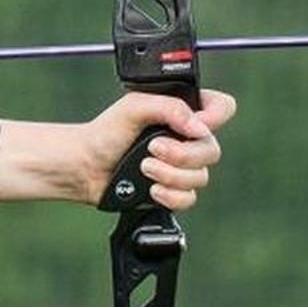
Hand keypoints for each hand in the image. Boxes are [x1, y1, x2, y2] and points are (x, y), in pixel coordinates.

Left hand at [82, 89, 235, 209]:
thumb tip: (198, 127)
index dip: (214, 118)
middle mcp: (186, 139)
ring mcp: (181, 167)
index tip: (189, 127)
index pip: (222, 108)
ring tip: (143, 167)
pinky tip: (151, 189)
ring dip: (170, 174)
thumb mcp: (134, 107)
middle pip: (213, 150)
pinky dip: (170, 195)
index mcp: (182, 113)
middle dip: (181, 154)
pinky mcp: (172, 191)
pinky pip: (190, 199)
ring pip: (201, 178)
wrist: (85, 167)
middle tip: (152, 148)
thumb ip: (169, 107)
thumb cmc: (105, 133)